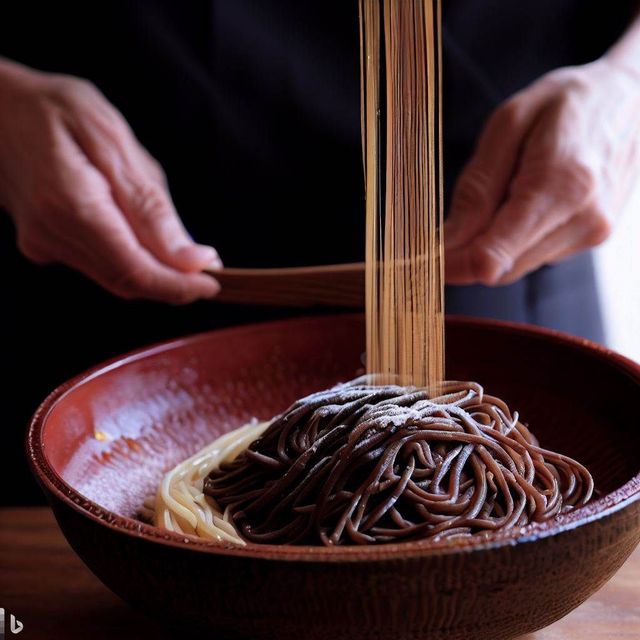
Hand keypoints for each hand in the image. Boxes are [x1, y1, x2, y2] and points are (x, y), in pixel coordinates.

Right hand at [0, 59, 221, 302]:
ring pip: (116, 277)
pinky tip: (142, 231)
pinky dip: (132, 257)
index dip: (179, 286)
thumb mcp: (112, 139)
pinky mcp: (45, 244)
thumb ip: (150, 204)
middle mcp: (53, 236)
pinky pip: (100, 263)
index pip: (136, 271)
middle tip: (207, 267)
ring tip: (178, 244)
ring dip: (156, 270)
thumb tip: (192, 257)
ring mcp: (45, 244)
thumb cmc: (53, 109)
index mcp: (72, 206)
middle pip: (128, 282)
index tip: (213, 282)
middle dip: (174, 282)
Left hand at [445, 58, 639, 285]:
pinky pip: (534, 255)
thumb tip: (448, 241)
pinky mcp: (592, 238)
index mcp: (561, 187)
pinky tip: (520, 201)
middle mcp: (584, 220)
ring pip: (515, 267)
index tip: (427, 255)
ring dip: (490, 244)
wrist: (630, 98)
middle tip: (450, 220)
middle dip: (466, 253)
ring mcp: (592, 233)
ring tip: (499, 194)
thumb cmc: (565, 103)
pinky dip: (513, 238)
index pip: (494, 257)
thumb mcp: (508, 125)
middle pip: (500, 269)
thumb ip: (477, 188)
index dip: (453, 264)